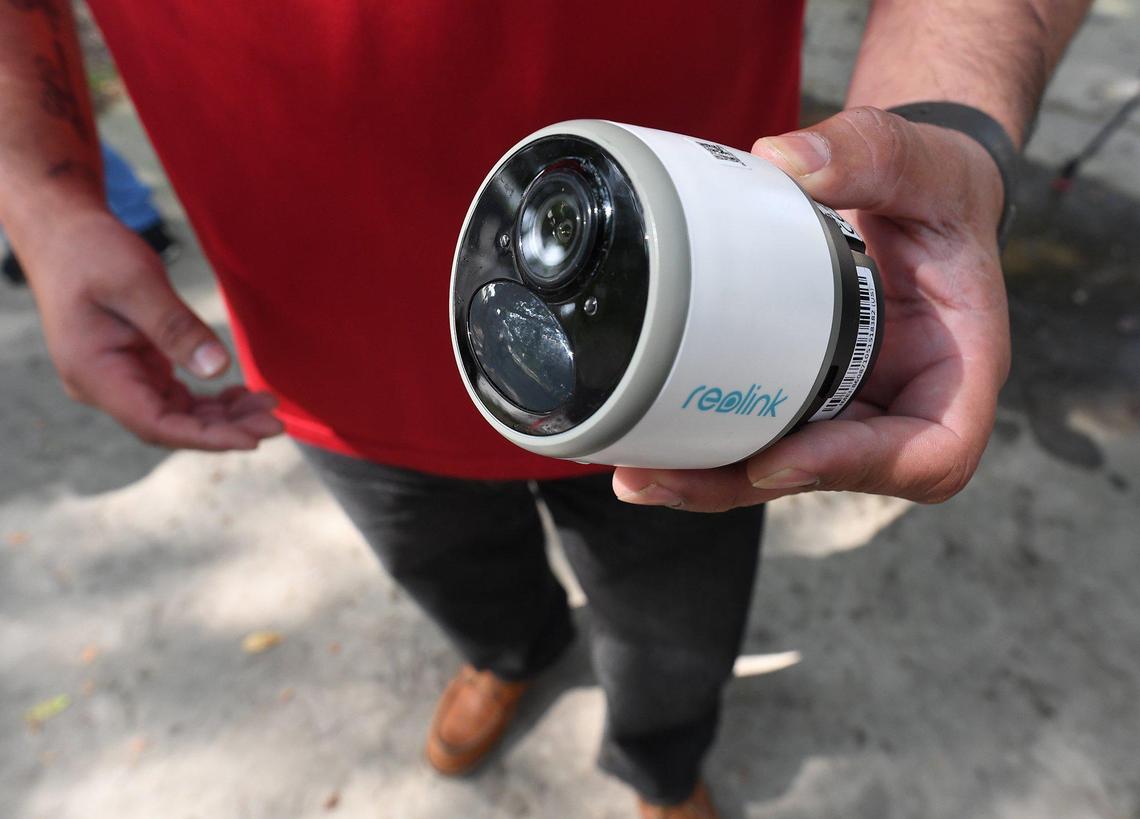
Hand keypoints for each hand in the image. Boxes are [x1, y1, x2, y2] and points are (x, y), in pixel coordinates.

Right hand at [25, 207, 282, 449]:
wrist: (64, 234)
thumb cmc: (92, 252)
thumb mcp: (137, 283)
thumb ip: (175, 327)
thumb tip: (218, 368)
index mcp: (95, 374)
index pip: (156, 423)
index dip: (206, 437)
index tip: (252, 440)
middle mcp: (103, 387)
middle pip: (171, 425)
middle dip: (224, 429)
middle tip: (276, 425)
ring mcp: (119, 380)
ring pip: (176, 413)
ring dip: (222, 416)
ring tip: (267, 408)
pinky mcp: (134, 369)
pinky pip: (175, 396)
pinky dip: (209, 400)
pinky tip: (241, 394)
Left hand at [614, 107, 1009, 510]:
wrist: (913, 196)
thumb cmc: (937, 190)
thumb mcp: (923, 161)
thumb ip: (871, 151)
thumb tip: (787, 158)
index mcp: (959, 370)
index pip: (931, 452)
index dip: (856, 468)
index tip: (779, 456)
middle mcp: (904, 404)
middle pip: (833, 475)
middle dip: (745, 482)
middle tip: (660, 477)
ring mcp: (852, 405)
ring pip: (786, 465)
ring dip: (712, 478)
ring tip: (636, 472)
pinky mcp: (809, 392)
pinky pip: (763, 430)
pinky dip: (710, 442)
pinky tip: (648, 438)